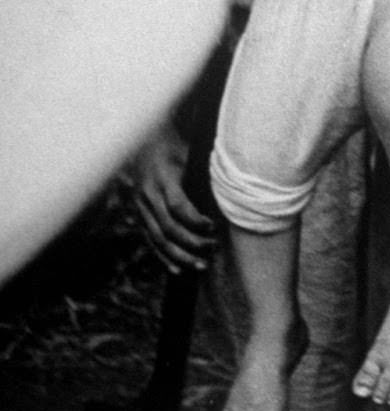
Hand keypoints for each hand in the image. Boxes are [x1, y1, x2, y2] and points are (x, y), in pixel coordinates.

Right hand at [123, 123, 216, 272]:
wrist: (144, 140)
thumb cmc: (175, 144)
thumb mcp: (189, 150)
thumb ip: (204, 168)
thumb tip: (230, 186)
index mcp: (163, 178)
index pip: (178, 206)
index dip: (195, 220)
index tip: (214, 227)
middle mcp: (149, 194)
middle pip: (168, 227)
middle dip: (191, 243)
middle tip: (213, 250)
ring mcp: (141, 206)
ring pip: (158, 238)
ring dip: (179, 255)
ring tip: (201, 266)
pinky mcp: (139, 214)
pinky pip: (149, 240)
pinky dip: (163, 257)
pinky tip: (176, 270)